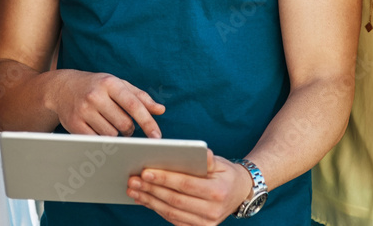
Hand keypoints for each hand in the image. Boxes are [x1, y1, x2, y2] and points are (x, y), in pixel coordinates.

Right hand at [50, 71, 164, 137]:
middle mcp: (96, 95)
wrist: (62, 87)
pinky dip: (102, 138)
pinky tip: (99, 129)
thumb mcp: (118, 85)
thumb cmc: (97, 86)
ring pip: (111, 134)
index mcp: (110, 83)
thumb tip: (161, 110)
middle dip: (129, 129)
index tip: (157, 137)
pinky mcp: (74, 124)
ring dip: (116, 134)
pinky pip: (97, 140)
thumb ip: (140, 97)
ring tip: (109, 123)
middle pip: (124, 124)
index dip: (147, 122)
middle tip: (125, 125)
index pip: (134, 105)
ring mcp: (83, 110)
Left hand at [127, 150, 252, 225]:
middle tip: (133, 180)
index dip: (165, 178)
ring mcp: (205, 224)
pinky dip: (157, 209)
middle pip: (175, 200)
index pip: (186, 184)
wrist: (239, 193)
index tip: (146, 171)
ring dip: (149, 201)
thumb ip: (206, 159)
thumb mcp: (220, 163)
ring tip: (134, 189)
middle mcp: (212, 211)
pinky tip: (144, 199)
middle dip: (151, 190)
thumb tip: (194, 153)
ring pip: (171, 212)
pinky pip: (173, 219)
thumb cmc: (226, 174)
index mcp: (218, 191)